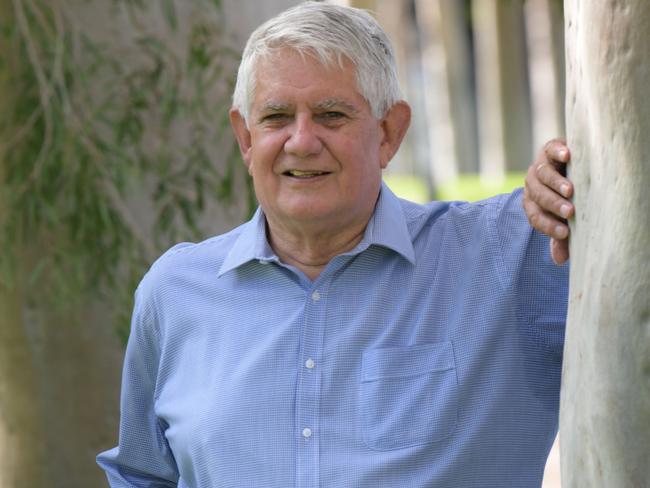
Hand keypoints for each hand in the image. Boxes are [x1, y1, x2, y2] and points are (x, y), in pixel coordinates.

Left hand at [523, 139, 572, 264]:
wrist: (571, 164)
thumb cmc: (567, 197)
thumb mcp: (564, 216)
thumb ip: (561, 235)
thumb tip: (559, 260)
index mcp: (532, 202)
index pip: (536, 216)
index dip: (549, 226)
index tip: (566, 232)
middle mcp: (532, 184)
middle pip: (538, 196)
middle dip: (553, 205)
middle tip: (570, 212)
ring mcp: (540, 165)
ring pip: (543, 174)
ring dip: (556, 183)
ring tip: (570, 190)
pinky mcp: (550, 148)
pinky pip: (551, 149)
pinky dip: (558, 151)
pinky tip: (568, 155)